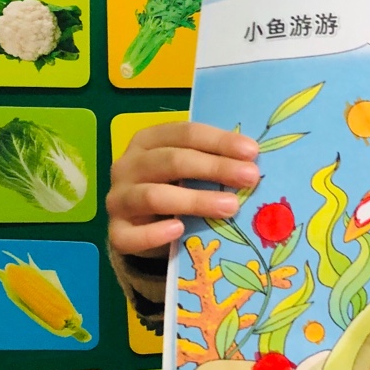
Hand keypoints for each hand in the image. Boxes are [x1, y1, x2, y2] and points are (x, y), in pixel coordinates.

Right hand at [106, 122, 259, 255]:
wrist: (142, 226)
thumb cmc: (174, 187)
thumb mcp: (190, 169)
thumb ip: (213, 161)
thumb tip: (253, 163)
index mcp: (148, 141)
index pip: (185, 133)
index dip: (220, 141)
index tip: (252, 152)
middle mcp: (128, 166)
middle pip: (172, 161)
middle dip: (214, 168)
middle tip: (250, 177)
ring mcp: (119, 199)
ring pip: (154, 196)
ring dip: (195, 200)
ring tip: (230, 207)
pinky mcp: (117, 232)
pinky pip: (131, 235)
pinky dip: (155, 233)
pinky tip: (179, 230)